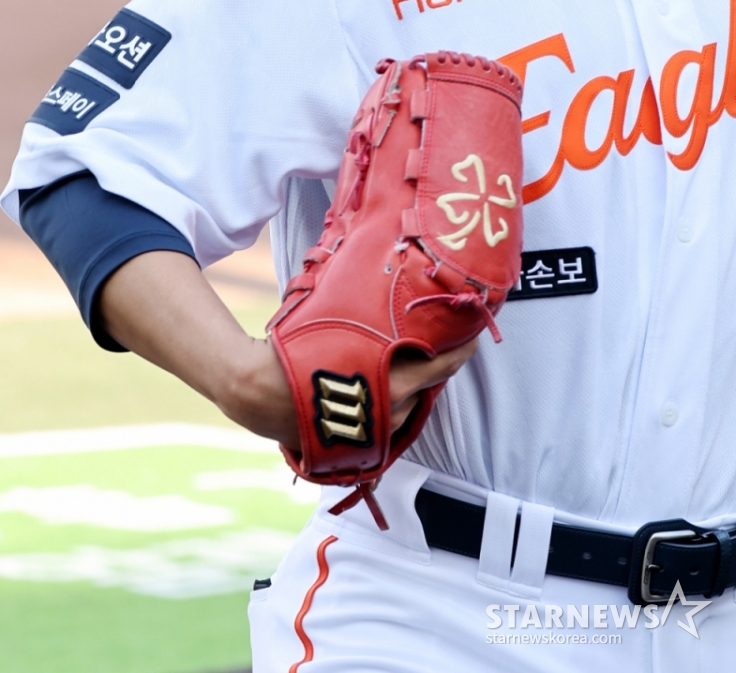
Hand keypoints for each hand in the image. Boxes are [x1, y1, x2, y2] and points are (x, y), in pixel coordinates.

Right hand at [226, 335, 480, 445]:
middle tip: (443, 346)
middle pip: (426, 389)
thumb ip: (373, 320)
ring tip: (410, 366)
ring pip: (407, 411)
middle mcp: (387, 411)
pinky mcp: (355, 447)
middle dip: (436, 368)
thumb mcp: (339, 325)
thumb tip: (393, 293)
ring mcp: (371, 433)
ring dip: (413, 390)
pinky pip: (386, 427)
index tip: (473, 339)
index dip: (461, 353)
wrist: (256, 391)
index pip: (441, 367)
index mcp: (389, 381)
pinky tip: (387, 393)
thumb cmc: (297, 350)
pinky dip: (391, 410)